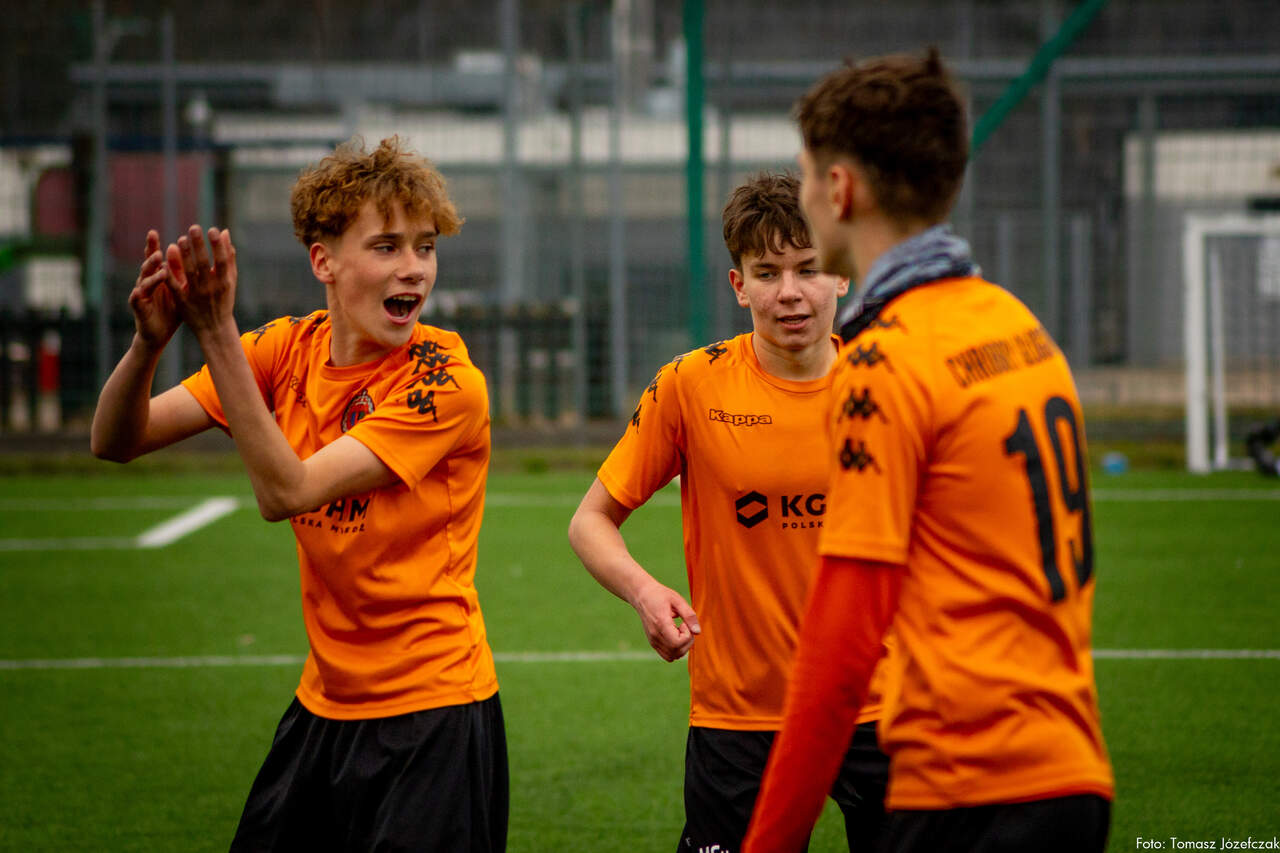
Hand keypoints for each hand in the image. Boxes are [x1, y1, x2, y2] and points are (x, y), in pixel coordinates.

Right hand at [128, 230, 179, 350]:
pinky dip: (141, 291)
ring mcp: (141, 292)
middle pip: (148, 262)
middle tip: (154, 237)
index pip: (157, 257)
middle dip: (150, 250)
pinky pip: (138, 296)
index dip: (155, 244)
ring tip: (158, 260)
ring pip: (144, 277)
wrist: (159, 333)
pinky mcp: (138, 305)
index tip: (156, 231)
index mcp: (158, 276)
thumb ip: (186, 273)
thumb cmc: (171, 310)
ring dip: (150, 268)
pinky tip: (141, 288)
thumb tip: (200, 255)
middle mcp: (147, 281)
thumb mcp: (180, 290)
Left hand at [165, 225, 237, 334]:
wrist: (215, 328)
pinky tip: (166, 256)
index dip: (218, 246)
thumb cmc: (224, 300)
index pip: (221, 261)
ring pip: (189, 272)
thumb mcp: (231, 280)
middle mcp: (211, 287)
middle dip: (199, 246)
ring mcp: (196, 294)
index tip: (212, 230)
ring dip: (184, 255)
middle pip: (204, 264)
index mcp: (225, 282)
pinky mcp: (182, 300)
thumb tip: (225, 232)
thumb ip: (229, 257)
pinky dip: (170, 272)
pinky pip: (174, 285)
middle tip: (193, 228)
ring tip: (181, 239)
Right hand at [631, 579, 700, 661]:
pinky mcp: (653, 642)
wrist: (642, 595)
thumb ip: (689, 615)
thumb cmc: (660, 595)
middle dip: (687, 642)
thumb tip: (698, 632)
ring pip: (673, 656)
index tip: (684, 623)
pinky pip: (667, 655)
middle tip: (684, 626)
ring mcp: (653, 641)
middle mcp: (655, 636)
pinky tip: (675, 635)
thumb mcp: (677, 600)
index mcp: (661, 624)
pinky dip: (675, 649)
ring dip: (682, 647)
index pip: (677, 643)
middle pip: (677, 652)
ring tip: (679, 631)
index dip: (687, 635)